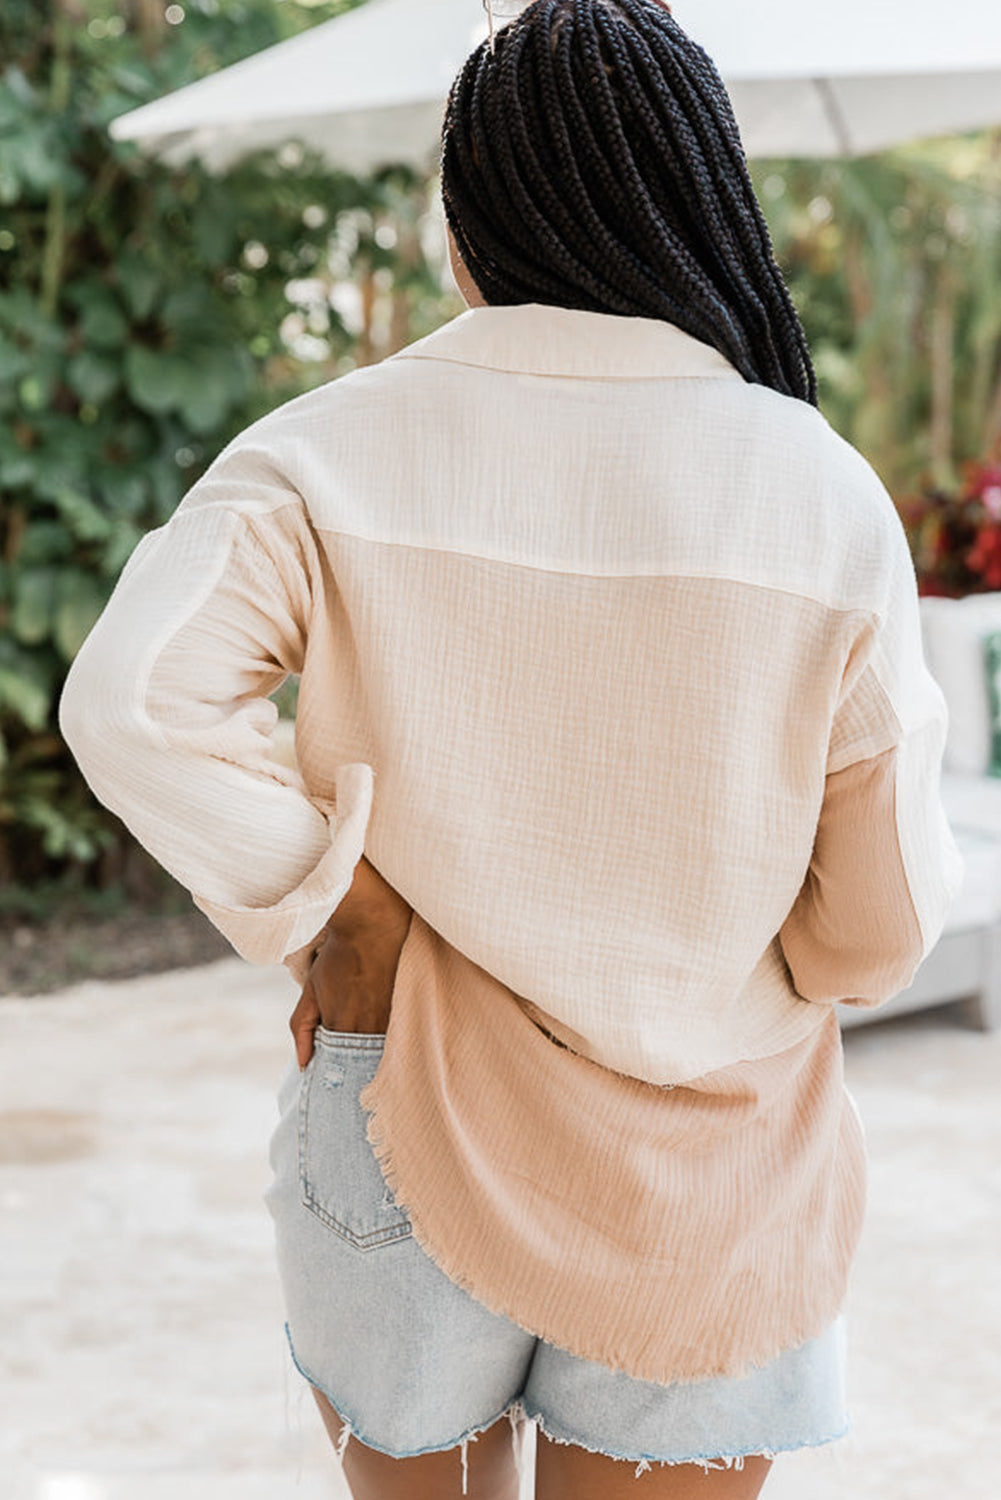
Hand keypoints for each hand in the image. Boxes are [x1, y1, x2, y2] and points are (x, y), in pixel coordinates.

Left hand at [288, 857, 412, 1068]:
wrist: (371, 924)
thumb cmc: (337, 955)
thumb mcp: (310, 989)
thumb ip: (301, 1028)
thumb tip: (303, 1065)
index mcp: (339, 1027)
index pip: (338, 1068)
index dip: (339, 1076)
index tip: (339, 1084)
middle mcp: (366, 1028)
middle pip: (363, 1065)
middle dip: (360, 1073)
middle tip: (359, 1083)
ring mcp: (389, 1019)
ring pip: (384, 1053)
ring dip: (380, 1059)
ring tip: (379, 1061)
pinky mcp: (407, 1008)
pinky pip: (402, 1035)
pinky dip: (397, 1042)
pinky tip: (397, 1044)